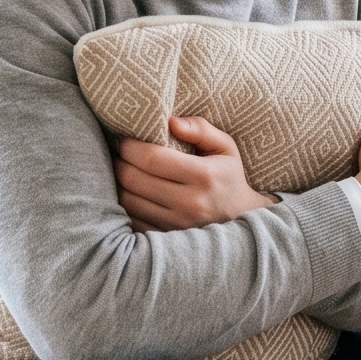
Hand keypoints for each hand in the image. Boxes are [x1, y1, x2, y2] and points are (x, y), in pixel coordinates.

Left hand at [116, 116, 275, 230]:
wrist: (242, 218)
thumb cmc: (229, 176)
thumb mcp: (225, 147)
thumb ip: (200, 129)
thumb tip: (170, 121)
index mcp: (203, 176)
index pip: (151, 158)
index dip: (130, 147)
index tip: (127, 141)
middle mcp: (190, 203)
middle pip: (133, 179)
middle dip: (119, 163)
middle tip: (120, 155)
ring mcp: (177, 224)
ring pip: (128, 201)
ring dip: (118, 184)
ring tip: (123, 172)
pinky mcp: (167, 237)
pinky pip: (131, 220)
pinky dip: (125, 205)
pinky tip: (131, 193)